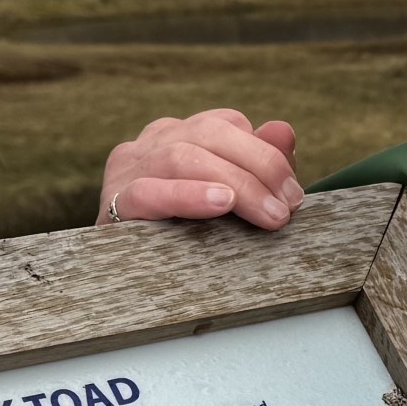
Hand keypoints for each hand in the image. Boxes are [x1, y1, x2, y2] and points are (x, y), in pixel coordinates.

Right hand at [98, 109, 302, 229]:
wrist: (128, 281)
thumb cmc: (188, 236)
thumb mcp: (233, 197)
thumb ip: (259, 163)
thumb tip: (283, 131)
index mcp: (178, 135)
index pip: (225, 123)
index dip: (264, 153)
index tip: (292, 193)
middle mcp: (151, 144)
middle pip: (209, 133)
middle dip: (260, 167)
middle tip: (288, 207)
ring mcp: (127, 170)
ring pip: (182, 157)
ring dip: (236, 183)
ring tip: (268, 213)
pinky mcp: (113, 204)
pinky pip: (148, 192)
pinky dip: (187, 195)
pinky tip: (219, 203)